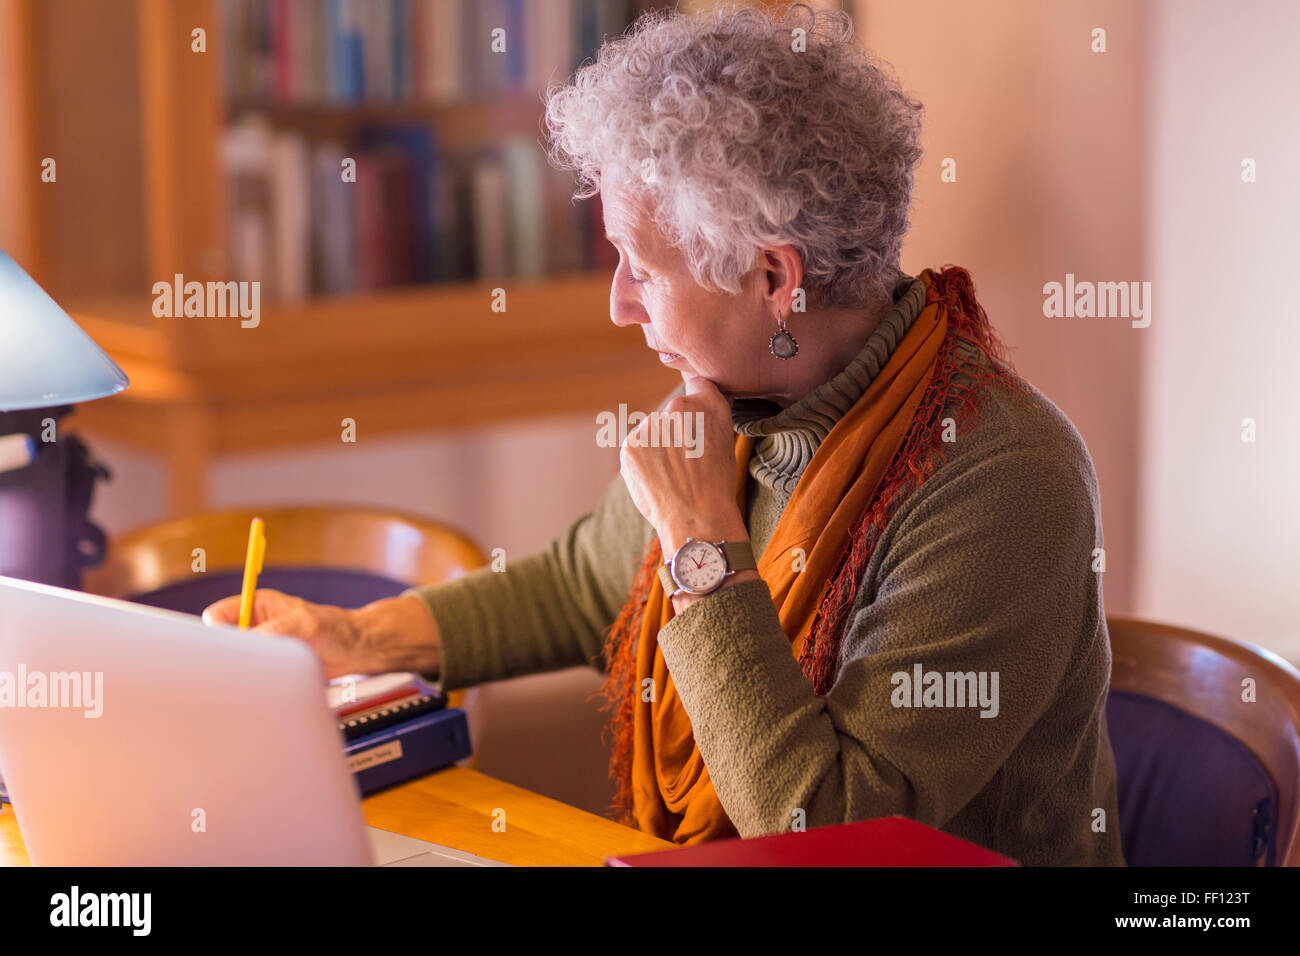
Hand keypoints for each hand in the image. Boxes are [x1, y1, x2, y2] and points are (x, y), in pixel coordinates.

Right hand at [201, 588, 434, 679]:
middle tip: (243, 668)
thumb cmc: (336, 629)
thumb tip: (247, 640)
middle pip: (221, 643)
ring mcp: (261, 648)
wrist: (356, 650)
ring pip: (234, 663)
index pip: (217, 616)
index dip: (217, 632)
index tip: (228, 649)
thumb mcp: (305, 625)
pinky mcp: (269, 668)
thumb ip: (275, 630)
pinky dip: (255, 684)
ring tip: (265, 676)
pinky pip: (250, 678)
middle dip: (228, 656)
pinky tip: (269, 686)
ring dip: (244, 672)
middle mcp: (255, 626)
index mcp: (257, 606)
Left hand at [619, 372, 750, 558]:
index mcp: (708, 403)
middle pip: (671, 411)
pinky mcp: (630, 444)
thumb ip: (708, 416)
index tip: (695, 422)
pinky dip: (643, 460)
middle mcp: (679, 407)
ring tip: (672, 473)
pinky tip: (658, 478)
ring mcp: (652, 425)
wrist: (698, 519)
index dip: (696, 404)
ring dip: (657, 445)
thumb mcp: (724, 441)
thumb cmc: (716, 485)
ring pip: (652, 430)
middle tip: (686, 459)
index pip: (696, 384)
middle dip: (674, 429)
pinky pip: (637, 446)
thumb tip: (696, 400)